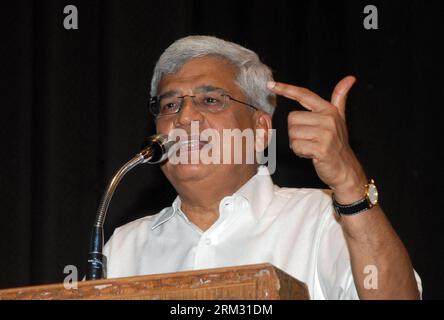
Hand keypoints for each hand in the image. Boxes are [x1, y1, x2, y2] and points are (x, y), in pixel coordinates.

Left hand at [267, 76, 367, 202]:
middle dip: (295, 132)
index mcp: (329, 110)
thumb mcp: (339, 119)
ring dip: (297, 143)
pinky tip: (311, 154)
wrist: (345, 168)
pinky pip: (296, 146)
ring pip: (292, 133)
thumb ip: (340, 98)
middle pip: (292, 119)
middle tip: (310, 139)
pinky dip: (300, 152)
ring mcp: (326, 133)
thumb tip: (350, 78)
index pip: (304, 95)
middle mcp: (328, 119)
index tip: (270, 84)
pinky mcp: (321, 148)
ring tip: (311, 147)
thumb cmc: (337, 144)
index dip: (286, 89)